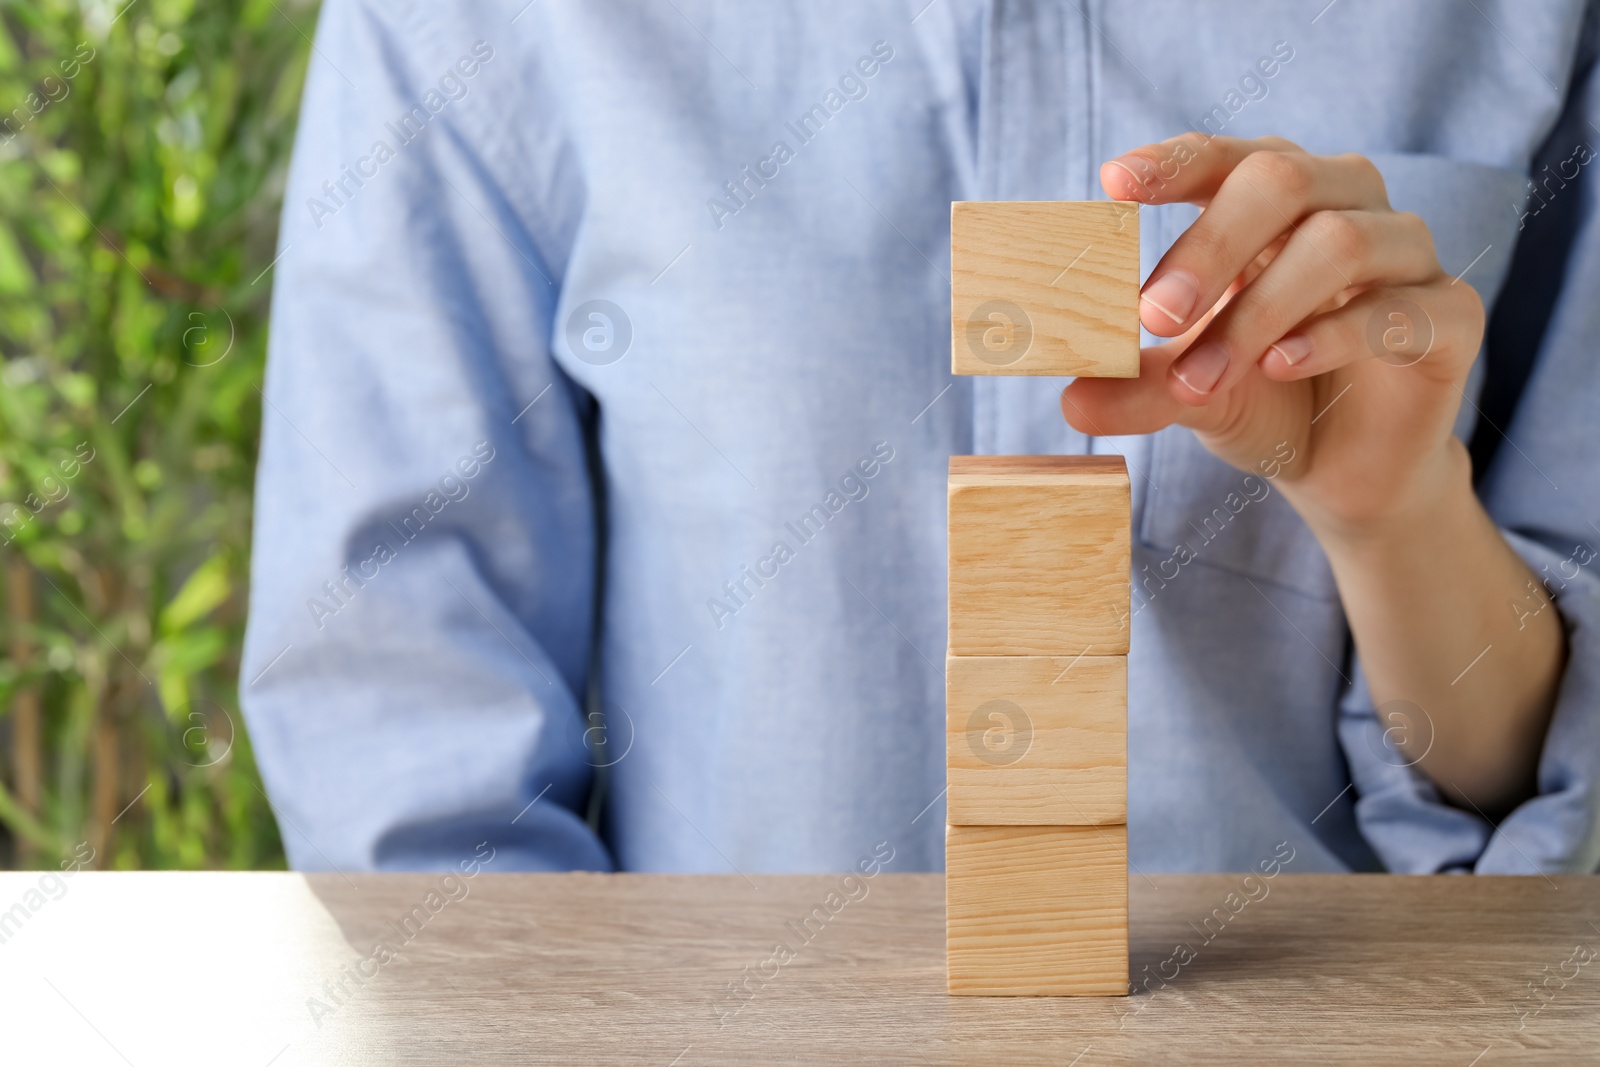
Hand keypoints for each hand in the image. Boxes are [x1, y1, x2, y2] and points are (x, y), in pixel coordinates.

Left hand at [1061, 134, 1483, 540]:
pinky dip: (1333, 334)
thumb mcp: (1188, 393)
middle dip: (1209, 247)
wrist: (1342, 471)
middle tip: (1152, 316)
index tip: (1113, 185)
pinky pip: (1399, 307)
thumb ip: (1137, 388)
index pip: (1224, 157)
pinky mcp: (1452, 316)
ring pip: (1339, 241)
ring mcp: (1406, 255)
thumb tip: (1070, 403)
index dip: (1173, 163)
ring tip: (1202, 378)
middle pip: (1281, 181)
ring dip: (1257, 312)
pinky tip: (1279, 366)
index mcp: (1274, 200)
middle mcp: (1345, 204)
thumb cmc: (1261, 399)